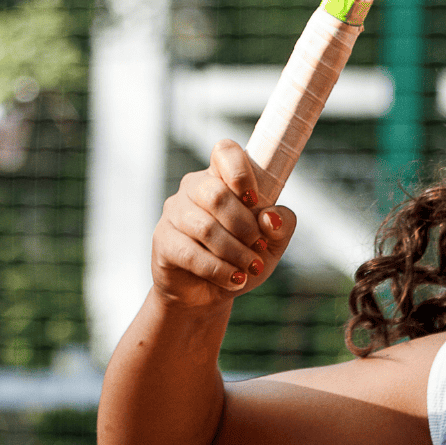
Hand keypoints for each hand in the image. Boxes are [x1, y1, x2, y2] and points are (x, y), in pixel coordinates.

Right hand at [151, 139, 294, 306]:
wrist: (209, 292)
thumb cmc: (243, 256)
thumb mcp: (273, 241)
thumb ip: (282, 224)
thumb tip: (270, 218)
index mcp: (222, 177)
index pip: (225, 152)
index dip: (241, 172)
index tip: (255, 200)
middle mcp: (195, 188)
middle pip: (217, 194)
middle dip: (245, 226)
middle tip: (260, 246)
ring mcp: (175, 212)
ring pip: (206, 227)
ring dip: (236, 252)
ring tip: (250, 268)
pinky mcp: (163, 240)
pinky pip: (192, 254)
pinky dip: (220, 270)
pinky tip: (235, 280)